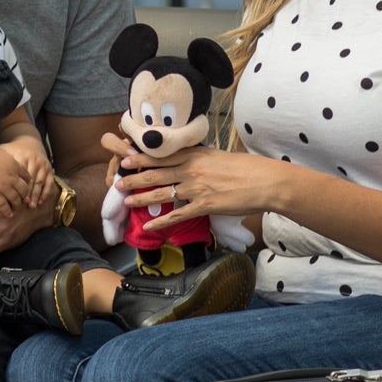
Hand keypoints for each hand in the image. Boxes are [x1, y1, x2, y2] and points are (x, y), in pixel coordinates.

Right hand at [0, 140, 32, 215]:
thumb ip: (4, 157)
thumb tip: (2, 158)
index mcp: (14, 165)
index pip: (27, 176)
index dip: (27, 182)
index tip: (24, 186)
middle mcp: (12, 177)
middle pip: (24, 189)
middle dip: (24, 195)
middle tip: (23, 200)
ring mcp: (4, 187)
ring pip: (16, 199)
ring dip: (17, 205)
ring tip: (16, 209)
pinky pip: (4, 206)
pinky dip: (7, 211)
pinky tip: (8, 214)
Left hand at [3, 134, 55, 208]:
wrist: (29, 143)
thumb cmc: (14, 151)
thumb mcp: (5, 151)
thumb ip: (0, 160)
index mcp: (23, 156)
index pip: (20, 174)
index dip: (17, 186)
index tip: (13, 197)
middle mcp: (34, 160)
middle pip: (31, 179)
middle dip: (28, 193)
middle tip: (23, 204)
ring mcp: (43, 165)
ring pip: (40, 182)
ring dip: (36, 195)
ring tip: (32, 206)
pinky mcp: (49, 169)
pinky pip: (49, 183)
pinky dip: (46, 193)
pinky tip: (41, 202)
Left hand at [113, 144, 285, 222]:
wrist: (264, 181)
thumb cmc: (245, 168)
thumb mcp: (219, 156)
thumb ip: (200, 158)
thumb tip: (188, 159)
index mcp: (195, 155)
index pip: (161, 156)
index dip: (140, 158)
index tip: (125, 159)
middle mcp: (192, 169)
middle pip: (155, 173)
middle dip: (133, 178)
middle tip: (117, 182)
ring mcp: (197, 188)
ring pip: (161, 193)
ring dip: (141, 198)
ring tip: (126, 201)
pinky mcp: (204, 206)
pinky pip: (178, 216)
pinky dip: (161, 223)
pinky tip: (149, 226)